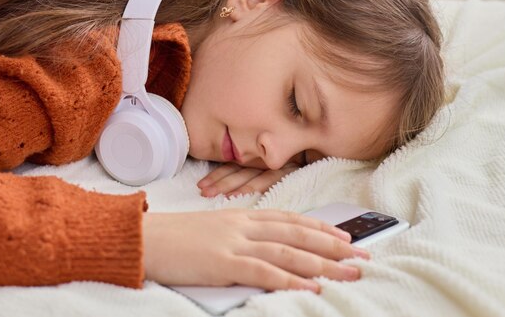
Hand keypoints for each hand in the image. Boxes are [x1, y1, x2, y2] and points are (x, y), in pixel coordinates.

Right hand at [142, 209, 369, 292]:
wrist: (143, 236)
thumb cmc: (174, 236)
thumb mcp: (212, 229)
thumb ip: (239, 236)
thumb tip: (263, 250)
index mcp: (241, 216)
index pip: (290, 219)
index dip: (320, 227)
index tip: (344, 236)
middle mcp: (244, 225)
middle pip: (297, 234)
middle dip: (333, 245)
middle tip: (361, 256)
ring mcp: (234, 243)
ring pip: (288, 252)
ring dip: (322, 263)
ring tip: (349, 273)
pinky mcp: (223, 263)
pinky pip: (264, 272)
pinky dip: (291, 280)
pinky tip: (311, 288)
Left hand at [197, 162, 299, 197]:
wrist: (326, 148)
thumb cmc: (303, 159)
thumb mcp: (279, 165)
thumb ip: (258, 173)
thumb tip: (231, 185)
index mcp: (261, 160)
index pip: (234, 166)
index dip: (217, 174)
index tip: (200, 184)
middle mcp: (267, 161)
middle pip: (238, 171)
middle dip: (218, 182)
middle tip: (202, 191)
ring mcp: (278, 166)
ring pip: (248, 176)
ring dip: (229, 186)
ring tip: (212, 195)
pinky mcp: (289, 172)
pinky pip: (267, 180)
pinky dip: (251, 188)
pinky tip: (236, 196)